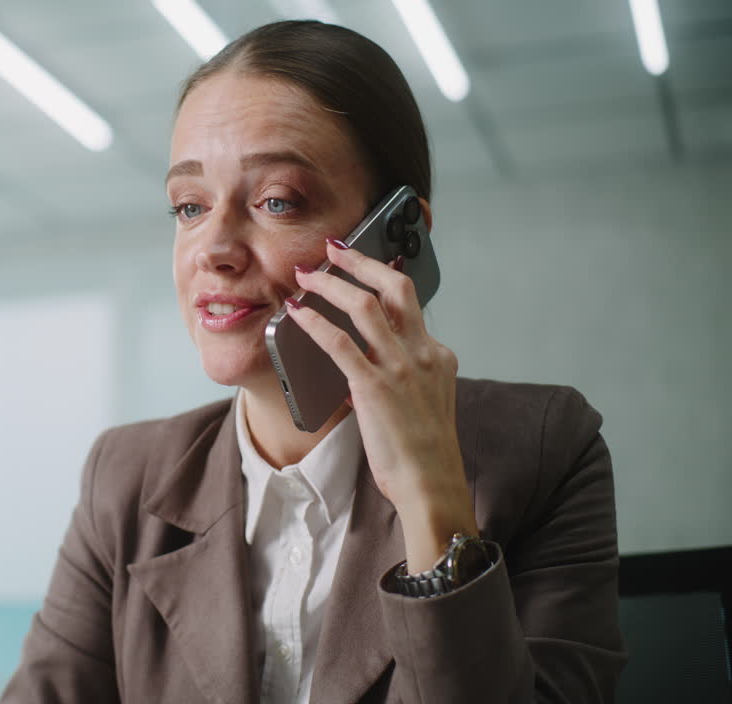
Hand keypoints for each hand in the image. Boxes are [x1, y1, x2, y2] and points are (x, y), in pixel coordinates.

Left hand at [285, 238, 476, 570]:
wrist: (432, 486)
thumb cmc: (423, 453)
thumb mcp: (424, 402)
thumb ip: (402, 376)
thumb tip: (366, 364)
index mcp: (438, 355)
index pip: (411, 302)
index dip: (381, 277)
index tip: (361, 264)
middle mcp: (424, 353)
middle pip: (394, 288)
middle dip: (361, 262)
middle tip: (333, 248)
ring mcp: (402, 368)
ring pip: (365, 306)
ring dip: (331, 284)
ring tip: (307, 275)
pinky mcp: (375, 387)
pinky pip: (339, 343)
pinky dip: (314, 323)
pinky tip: (296, 314)